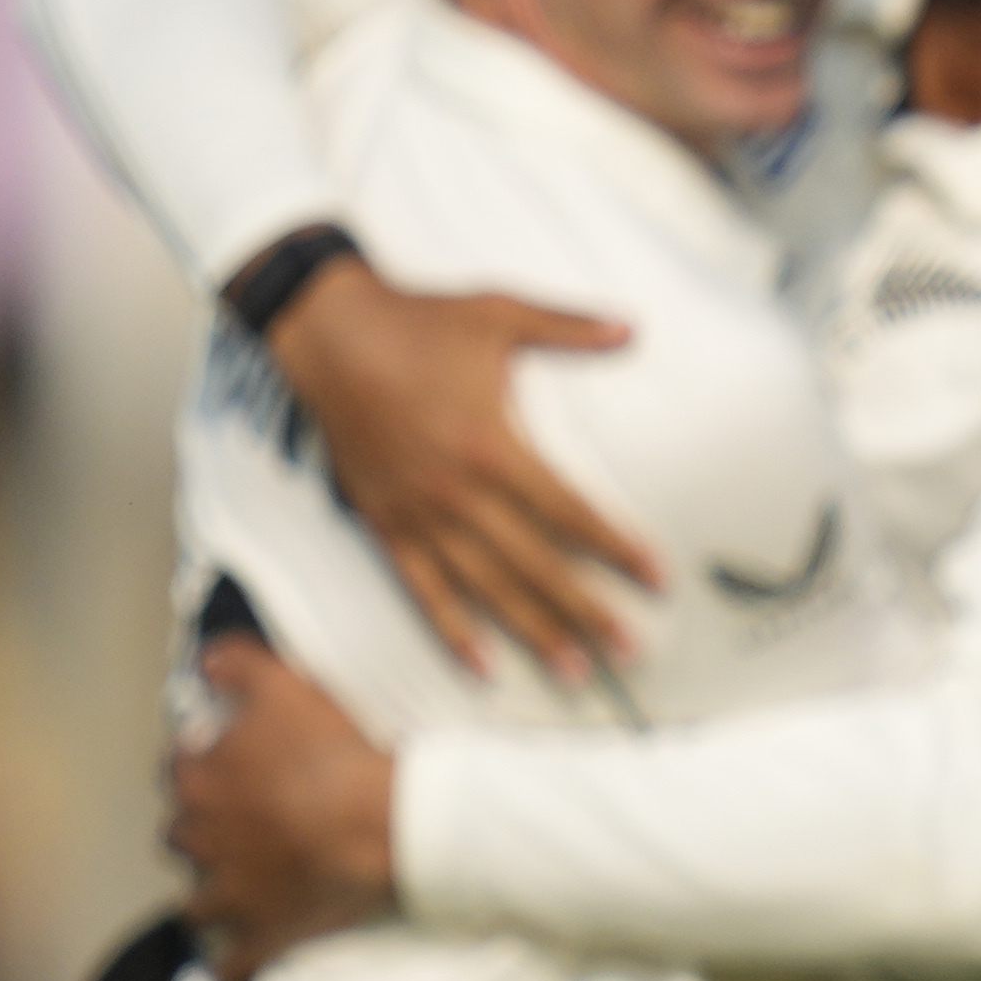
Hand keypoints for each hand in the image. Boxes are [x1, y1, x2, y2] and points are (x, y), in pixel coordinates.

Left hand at [161, 636, 401, 972]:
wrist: (383, 823)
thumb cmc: (335, 753)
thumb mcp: (286, 684)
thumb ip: (235, 663)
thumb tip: (204, 660)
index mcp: (200, 780)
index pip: (177, 769)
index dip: (200, 764)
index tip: (226, 763)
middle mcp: (202, 838)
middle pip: (180, 835)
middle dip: (201, 830)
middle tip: (239, 824)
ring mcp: (231, 892)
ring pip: (196, 902)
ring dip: (207, 897)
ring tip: (231, 891)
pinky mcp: (265, 933)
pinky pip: (233, 964)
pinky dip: (227, 970)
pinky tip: (226, 973)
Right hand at [263, 257, 656, 683]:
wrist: (326, 333)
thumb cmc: (414, 322)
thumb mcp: (497, 312)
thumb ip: (568, 327)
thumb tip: (631, 327)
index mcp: (491, 445)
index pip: (569, 511)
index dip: (615, 546)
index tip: (655, 577)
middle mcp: (456, 491)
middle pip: (534, 563)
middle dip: (586, 609)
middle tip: (630, 648)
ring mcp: (418, 512)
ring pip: (484, 586)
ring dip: (531, 630)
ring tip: (574, 668)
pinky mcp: (384, 520)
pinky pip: (421, 586)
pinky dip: (451, 628)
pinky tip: (483, 662)